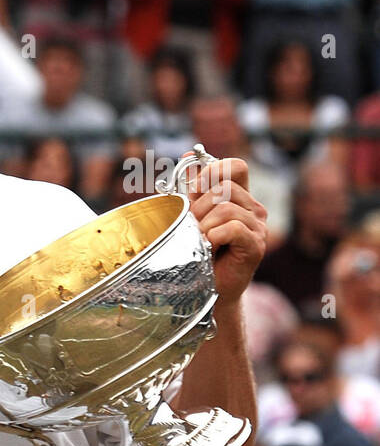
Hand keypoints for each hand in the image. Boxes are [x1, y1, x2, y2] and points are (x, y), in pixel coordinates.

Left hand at [182, 157, 267, 307]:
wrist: (209, 289)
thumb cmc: (200, 254)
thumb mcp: (193, 216)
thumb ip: (194, 188)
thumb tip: (188, 156)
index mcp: (240, 197)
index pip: (236, 167)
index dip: (213, 170)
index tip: (195, 188)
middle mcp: (253, 209)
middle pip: (223, 189)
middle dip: (198, 208)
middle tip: (193, 229)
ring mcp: (258, 227)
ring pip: (225, 208)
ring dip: (203, 226)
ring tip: (199, 243)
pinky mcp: (257, 245)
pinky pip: (233, 227)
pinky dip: (214, 237)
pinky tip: (210, 248)